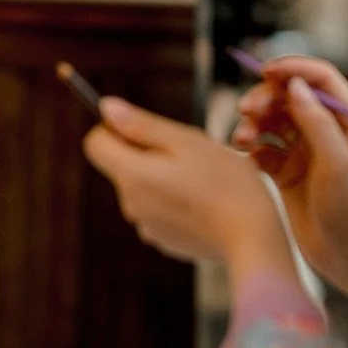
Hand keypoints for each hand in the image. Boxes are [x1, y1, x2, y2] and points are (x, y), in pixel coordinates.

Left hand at [82, 98, 292, 281]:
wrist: (252, 237)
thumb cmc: (226, 182)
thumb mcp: (186, 141)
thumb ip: (142, 125)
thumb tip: (106, 108)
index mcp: (131, 176)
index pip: (95, 143)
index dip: (114, 128)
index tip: (145, 127)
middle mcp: (130, 204)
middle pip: (122, 164)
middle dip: (147, 152)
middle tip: (190, 155)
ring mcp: (145, 226)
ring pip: (143, 186)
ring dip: (163, 176)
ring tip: (202, 180)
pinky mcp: (162, 239)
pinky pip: (158, 209)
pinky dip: (173, 200)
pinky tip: (203, 203)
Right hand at [230, 56, 347, 307]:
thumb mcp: (338, 163)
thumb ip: (317, 122)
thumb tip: (296, 85)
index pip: (320, 79)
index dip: (294, 69)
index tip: (265, 72)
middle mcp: (326, 132)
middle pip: (290, 97)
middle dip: (265, 99)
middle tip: (245, 111)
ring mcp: (305, 154)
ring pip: (273, 124)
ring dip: (254, 125)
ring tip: (241, 140)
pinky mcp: (287, 175)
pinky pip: (264, 151)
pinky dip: (252, 149)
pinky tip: (246, 156)